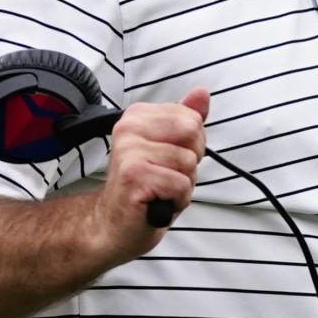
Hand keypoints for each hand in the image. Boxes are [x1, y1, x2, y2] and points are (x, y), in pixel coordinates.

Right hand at [95, 88, 209, 258]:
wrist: (116, 224)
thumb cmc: (146, 187)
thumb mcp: (171, 148)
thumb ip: (186, 119)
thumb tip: (202, 92)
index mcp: (138, 115)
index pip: (192, 118)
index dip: (191, 145)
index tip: (168, 159)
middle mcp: (129, 127)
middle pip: (193, 134)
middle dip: (190, 161)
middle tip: (166, 175)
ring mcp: (128, 150)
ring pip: (188, 162)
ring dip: (182, 184)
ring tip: (160, 190)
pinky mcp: (133, 175)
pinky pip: (181, 184)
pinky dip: (176, 200)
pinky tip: (157, 201)